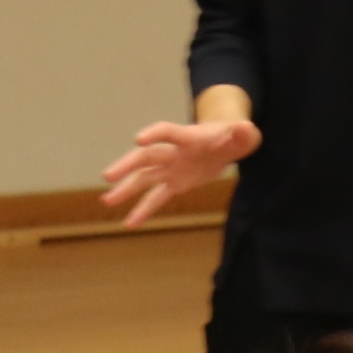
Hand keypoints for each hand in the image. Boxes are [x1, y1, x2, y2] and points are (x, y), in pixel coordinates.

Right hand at [101, 117, 260, 226]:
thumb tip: (245, 129)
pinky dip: (143, 210)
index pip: (167, 132)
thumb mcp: (245, 134)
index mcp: (188, 137)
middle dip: (127, 165)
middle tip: (108, 176)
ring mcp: (172, 168)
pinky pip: (156, 198)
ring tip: (106, 201)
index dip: (153, 134)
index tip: (138, 140)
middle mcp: (174, 152)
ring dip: (126, 190)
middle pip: (146, 157)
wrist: (229, 143)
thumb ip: (243, 133)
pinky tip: (129, 224)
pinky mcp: (175, 184)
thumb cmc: (236, 136)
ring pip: (144, 178)